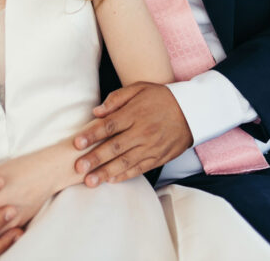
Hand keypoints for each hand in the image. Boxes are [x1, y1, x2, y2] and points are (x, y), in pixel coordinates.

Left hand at [72, 82, 191, 185]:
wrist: (193, 110)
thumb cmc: (161, 97)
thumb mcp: (139, 88)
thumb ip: (116, 98)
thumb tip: (96, 112)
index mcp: (135, 113)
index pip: (110, 126)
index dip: (92, 135)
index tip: (76, 143)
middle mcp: (143, 131)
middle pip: (115, 147)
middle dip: (95, 159)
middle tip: (78, 168)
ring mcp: (152, 146)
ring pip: (126, 162)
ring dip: (106, 172)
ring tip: (90, 181)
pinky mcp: (159, 157)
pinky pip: (140, 168)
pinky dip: (125, 175)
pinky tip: (111, 180)